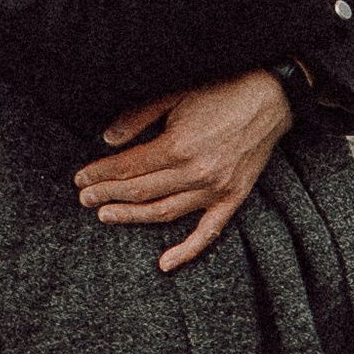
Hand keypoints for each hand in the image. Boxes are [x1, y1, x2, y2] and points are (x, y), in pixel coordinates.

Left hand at [73, 69, 295, 273]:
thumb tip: (108, 140)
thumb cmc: (221, 91)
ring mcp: (216, 189)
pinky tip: (165, 263)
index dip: (101, 174)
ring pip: (164, 212)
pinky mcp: (233, 198)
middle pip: (140, 191)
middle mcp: (195, 173)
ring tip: (106, 216)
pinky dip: (187, 250)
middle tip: (84, 199)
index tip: (81, 179)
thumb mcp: (174, 95)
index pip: (128, 167)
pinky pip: (208, 232)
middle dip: (107, 195)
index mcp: (178, 146)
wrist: (271, 97)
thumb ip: (139, 118)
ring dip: (132, 217)